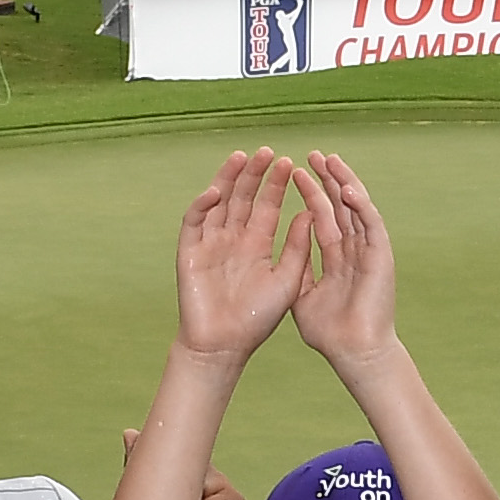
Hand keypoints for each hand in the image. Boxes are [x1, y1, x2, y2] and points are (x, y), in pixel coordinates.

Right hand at [172, 146, 315, 363]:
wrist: (224, 346)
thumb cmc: (257, 320)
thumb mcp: (287, 281)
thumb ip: (297, 248)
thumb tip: (309, 213)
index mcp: (257, 245)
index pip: (266, 206)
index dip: (276, 185)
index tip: (289, 164)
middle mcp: (233, 239)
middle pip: (242, 198)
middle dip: (253, 174)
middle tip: (267, 152)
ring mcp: (210, 243)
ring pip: (218, 203)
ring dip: (227, 179)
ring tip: (240, 157)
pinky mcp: (189, 252)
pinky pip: (194, 223)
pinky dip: (202, 206)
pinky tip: (215, 192)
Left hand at [288, 149, 399, 363]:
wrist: (353, 352)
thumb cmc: (331, 333)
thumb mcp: (303, 296)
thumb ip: (299, 269)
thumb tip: (289, 252)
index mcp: (339, 257)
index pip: (324, 216)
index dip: (312, 193)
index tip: (296, 172)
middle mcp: (356, 249)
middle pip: (341, 206)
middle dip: (327, 179)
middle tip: (314, 154)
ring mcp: (369, 251)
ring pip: (358, 208)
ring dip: (345, 182)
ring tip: (331, 160)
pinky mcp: (381, 257)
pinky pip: (371, 225)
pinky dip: (361, 206)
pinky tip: (347, 188)